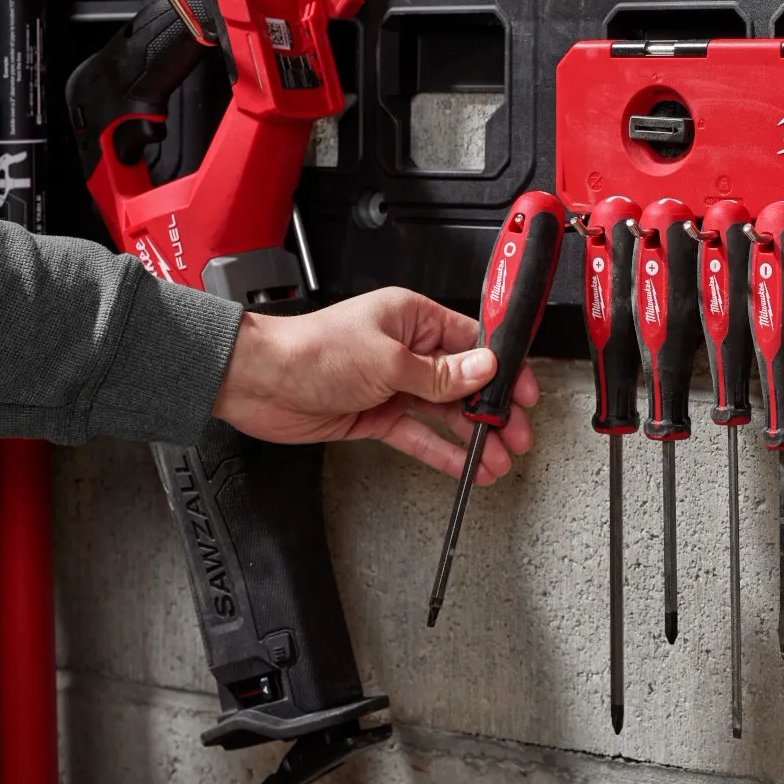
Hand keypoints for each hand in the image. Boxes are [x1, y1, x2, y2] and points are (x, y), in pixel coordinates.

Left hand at [212, 288, 539, 483]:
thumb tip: (483, 370)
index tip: (526, 390)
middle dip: (494, 410)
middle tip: (518, 434)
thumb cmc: (309, 350)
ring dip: (474, 436)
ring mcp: (394, 384)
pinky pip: (420, 434)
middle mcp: (407, 349)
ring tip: (500, 458)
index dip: (504, 367)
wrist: (258, 382)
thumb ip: (439, 374)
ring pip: (446, 412)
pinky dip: (443, 451)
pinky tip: (466, 465)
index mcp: (413, 318)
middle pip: (465, 381)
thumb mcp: (386, 360)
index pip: (474, 341)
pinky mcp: (378, 414)